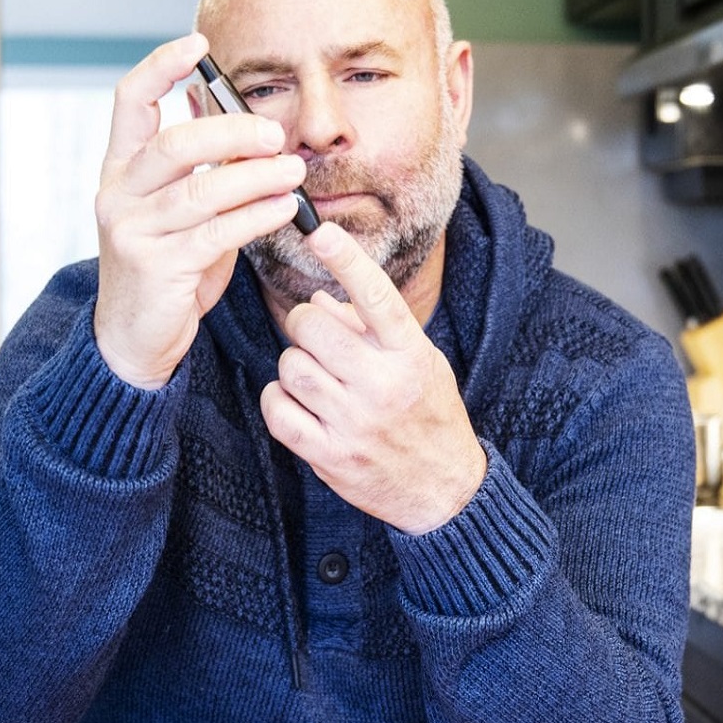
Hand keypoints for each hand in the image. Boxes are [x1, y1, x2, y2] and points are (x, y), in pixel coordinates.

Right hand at [94, 33, 307, 388]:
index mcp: (120, 169)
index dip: (160, 66)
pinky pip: (216, 234)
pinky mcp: (156, 268)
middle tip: (276, 134)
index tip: (198, 44)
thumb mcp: (180, 209)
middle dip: (230, 132)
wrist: (134, 338)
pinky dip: (255, 217)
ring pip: (200, 192)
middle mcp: (118, 194)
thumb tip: (237, 114)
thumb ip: (200, 166)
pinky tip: (284, 208)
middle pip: (174, 144)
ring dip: (255, 177)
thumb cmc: (167, 265)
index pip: (129, 101)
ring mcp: (133, 232)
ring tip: (295, 172)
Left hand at [260, 222, 487, 533]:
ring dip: (293, 363)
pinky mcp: (330, 455)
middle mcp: (383, 385)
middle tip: (313, 333)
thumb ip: (371, 329)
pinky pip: (279, 410)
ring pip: (291, 365)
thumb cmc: (430, 415)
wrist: (444, 491)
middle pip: (313, 326)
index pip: (376, 296)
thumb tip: (321, 298)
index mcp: (410, 354)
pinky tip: (296, 401)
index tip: (321, 231)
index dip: (346, 259)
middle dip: (304, 322)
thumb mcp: (418, 361)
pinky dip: (278, 399)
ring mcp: (354, 422)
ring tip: (314, 375)